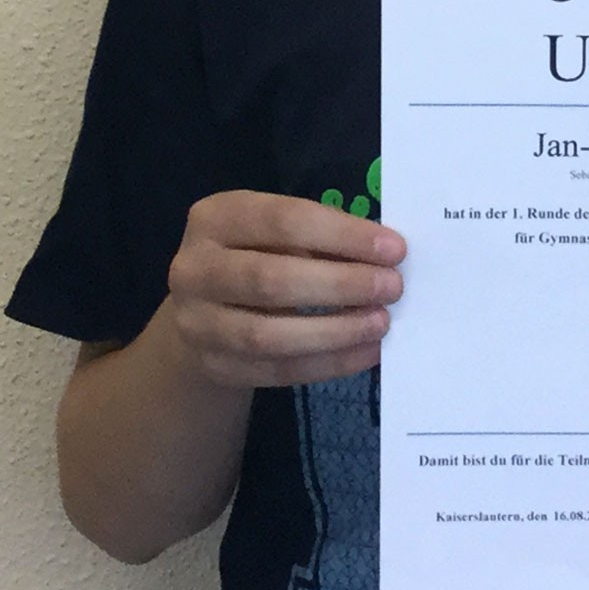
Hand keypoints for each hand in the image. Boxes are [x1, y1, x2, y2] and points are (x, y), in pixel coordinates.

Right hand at [166, 191, 405, 388]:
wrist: (201, 312)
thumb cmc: (254, 255)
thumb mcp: (273, 232)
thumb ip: (319, 237)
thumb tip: (384, 255)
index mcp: (215, 218)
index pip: (283, 221)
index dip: (342, 235)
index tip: (394, 248)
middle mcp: (194, 269)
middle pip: (271, 280)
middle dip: (340, 284)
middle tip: (391, 287)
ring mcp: (197, 323)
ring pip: (268, 335)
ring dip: (334, 331)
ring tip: (380, 323)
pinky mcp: (212, 367)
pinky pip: (275, 371)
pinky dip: (326, 364)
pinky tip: (365, 353)